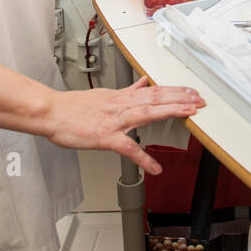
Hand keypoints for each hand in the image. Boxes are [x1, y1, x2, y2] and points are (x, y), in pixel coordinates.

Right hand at [45, 76, 204, 173]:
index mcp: (122, 97)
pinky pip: (128, 149)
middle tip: (200, 99)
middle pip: (156, 98)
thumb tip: (143, 83)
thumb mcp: (104, 93)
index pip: (154, 90)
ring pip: (148, 113)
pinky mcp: (105, 137)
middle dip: (181, 98)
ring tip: (190, 113)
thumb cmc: (73, 106)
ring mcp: (114, 121)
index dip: (175, 91)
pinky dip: (143, 159)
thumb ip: (126, 91)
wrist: (50, 112)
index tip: (191, 91)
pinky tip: (156, 168)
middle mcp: (121, 105)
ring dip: (171, 111)